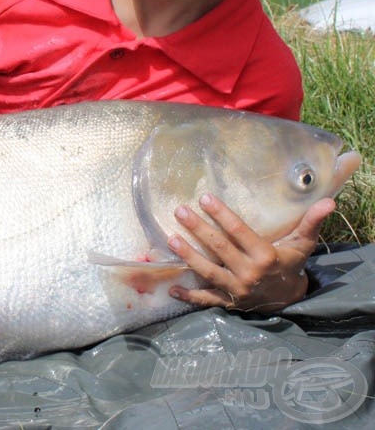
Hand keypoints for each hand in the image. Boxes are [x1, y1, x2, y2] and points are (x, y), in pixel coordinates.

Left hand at [166, 193, 335, 312]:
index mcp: (265, 256)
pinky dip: (189, 296)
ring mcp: (236, 290)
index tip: (204, 198)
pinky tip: (172, 289)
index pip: (239, 232)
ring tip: (170, 239)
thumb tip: (328, 201)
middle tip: (179, 211)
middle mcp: (249, 273)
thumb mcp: (303, 243)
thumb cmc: (292, 264)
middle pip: (219, 249)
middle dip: (198, 229)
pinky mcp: (228, 302)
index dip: (221, 215)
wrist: (290, 298)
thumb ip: (311, 222)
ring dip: (188, 256)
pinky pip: (206, 299)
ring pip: (208, 272)